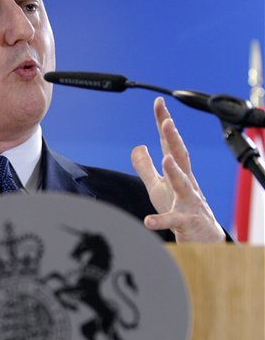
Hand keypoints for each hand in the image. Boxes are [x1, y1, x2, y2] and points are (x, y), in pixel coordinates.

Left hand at [131, 97, 224, 242]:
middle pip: (180, 157)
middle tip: (167, 122)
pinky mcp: (186, 222)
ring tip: (166, 160)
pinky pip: (174, 221)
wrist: (203, 238)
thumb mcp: (157, 186)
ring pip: (183, 185)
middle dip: (174, 140)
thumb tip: (138, 147)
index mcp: (177, 172)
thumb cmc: (179, 208)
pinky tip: (148, 221)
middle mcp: (185, 182)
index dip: (164, 122)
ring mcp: (188, 202)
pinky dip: (162, 221)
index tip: (159, 101)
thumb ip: (145, 167)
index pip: (169, 143)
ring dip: (175, 172)